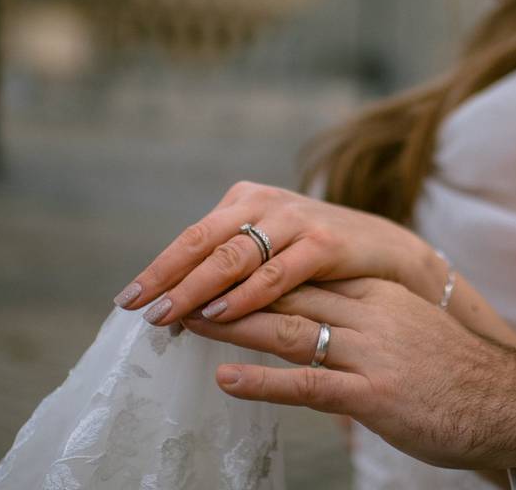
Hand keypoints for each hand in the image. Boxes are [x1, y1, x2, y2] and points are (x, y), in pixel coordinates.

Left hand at [113, 181, 446, 325]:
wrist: (388, 251)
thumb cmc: (322, 257)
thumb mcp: (273, 249)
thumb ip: (232, 261)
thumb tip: (175, 294)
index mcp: (247, 200)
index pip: (192, 236)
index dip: (159, 268)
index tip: (128, 299)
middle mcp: (266, 203)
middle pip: (204, 241)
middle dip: (167, 277)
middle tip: (138, 308)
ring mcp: (296, 220)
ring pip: (234, 256)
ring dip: (198, 288)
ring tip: (169, 316)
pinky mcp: (325, 243)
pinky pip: (276, 273)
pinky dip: (246, 295)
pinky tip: (220, 314)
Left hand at [182, 279, 515, 470]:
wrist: (506, 402)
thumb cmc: (455, 372)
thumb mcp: (408, 328)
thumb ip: (366, 317)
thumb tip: (323, 317)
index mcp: (378, 295)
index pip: (305, 274)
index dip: (253, 272)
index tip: (213, 271)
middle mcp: (371, 314)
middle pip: (288, 294)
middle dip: (230, 290)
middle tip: (182, 290)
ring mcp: (372, 352)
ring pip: (291, 330)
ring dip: (233, 326)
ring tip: (186, 322)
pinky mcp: (375, 393)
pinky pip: (310, 384)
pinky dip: (265, 381)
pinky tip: (227, 378)